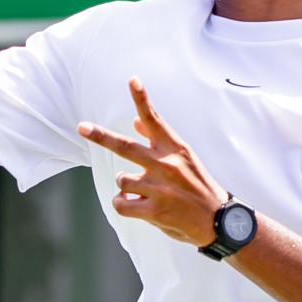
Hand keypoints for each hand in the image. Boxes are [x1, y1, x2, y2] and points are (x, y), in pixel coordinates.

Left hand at [77, 78, 227, 246]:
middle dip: (100, 135)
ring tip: (144, 191)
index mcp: (175, 149)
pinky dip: (123, 204)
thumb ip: (159, 140)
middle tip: (81, 127)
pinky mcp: (154, 210)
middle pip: (125, 146)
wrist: (219, 221)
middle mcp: (166, 164)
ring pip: (121, 178)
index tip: (132, 80)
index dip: (142, 99)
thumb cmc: (198, 186)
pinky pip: (121, 203)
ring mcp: (160, 187)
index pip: (155, 120)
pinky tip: (137, 205)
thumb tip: (135, 119)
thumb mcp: (184, 158)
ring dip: (126, 185)